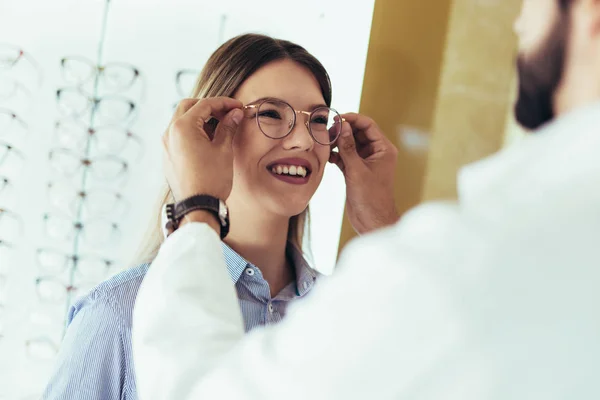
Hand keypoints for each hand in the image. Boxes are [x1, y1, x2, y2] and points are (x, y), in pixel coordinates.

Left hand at [163, 97, 243, 201]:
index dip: (224, 103)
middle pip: (188, 106)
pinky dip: (192, 131)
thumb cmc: (211, 179)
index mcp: (182, 127)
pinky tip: (208, 140)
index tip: (238, 107)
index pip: (205, 104)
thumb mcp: (223, 150)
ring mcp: (166, 144)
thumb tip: (235, 114)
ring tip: (219, 127)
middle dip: (209, 107)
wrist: (198, 206)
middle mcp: (170, 132)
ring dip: (200, 118)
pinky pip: (178, 134)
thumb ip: (228, 127)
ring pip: (181, 120)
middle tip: (227, 113)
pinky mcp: (168, 155)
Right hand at [329, 113, 398, 234]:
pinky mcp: (356, 171)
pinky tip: (327, 156)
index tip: (337, 118)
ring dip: (338, 142)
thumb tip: (342, 126)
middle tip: (327, 131)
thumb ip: (348, 147)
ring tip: (325, 142)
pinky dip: (336, 155)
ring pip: (350, 144)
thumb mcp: (357, 170)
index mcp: (383, 149)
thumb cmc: (371, 198)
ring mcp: (365, 162)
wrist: (372, 220)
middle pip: (358, 133)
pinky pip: (345, 156)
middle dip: (343, 130)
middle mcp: (376, 153)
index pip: (368, 125)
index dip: (353, 119)